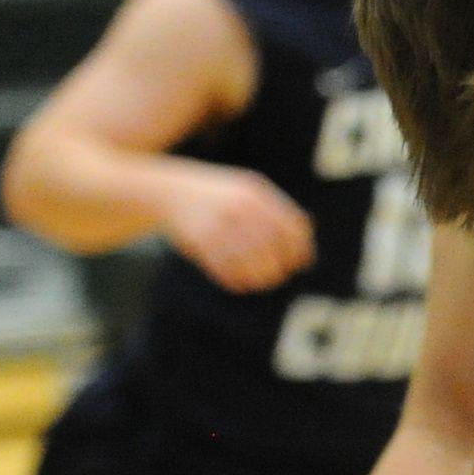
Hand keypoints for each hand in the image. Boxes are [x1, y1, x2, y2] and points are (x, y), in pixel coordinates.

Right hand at [164, 164, 315, 290]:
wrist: (167, 191)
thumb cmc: (216, 195)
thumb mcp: (247, 191)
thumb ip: (274, 210)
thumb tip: (306, 237)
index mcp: (256, 195)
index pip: (292, 229)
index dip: (300, 249)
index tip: (300, 262)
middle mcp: (240, 209)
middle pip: (275, 250)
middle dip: (281, 268)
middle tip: (279, 275)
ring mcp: (220, 225)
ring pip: (252, 264)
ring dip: (261, 279)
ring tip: (261, 281)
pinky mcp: (200, 242)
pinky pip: (227, 270)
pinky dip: (238, 281)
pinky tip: (241, 283)